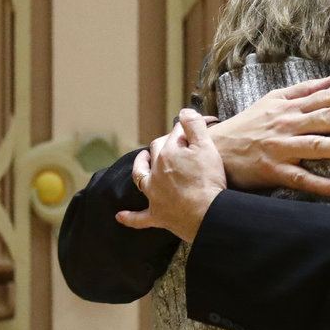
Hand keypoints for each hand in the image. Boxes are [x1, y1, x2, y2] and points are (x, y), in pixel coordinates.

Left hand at [117, 108, 226, 241]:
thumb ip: (194, 126)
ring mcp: (154, 194)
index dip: (186, 128)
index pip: (174, 134)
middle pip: (155, 151)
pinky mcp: (157, 215)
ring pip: (141, 177)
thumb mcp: (207, 146)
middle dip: (162, 144)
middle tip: (174, 143)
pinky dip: (130, 216)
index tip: (197, 126)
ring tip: (142, 160)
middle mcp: (156, 172)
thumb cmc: (208, 180)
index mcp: (168, 153)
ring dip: (140, 168)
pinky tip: (120, 215)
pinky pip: (138, 217)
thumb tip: (184, 112)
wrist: (206, 213)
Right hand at [209, 75, 329, 192]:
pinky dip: (317, 183)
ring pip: (316, 146)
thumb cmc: (248, 124)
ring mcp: (280, 148)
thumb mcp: (274, 100)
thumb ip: (305, 89)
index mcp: (290, 108)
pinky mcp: (272, 171)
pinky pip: (298, 178)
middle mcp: (288, 126)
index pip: (326, 98)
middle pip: (326, 117)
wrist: (214, 149)